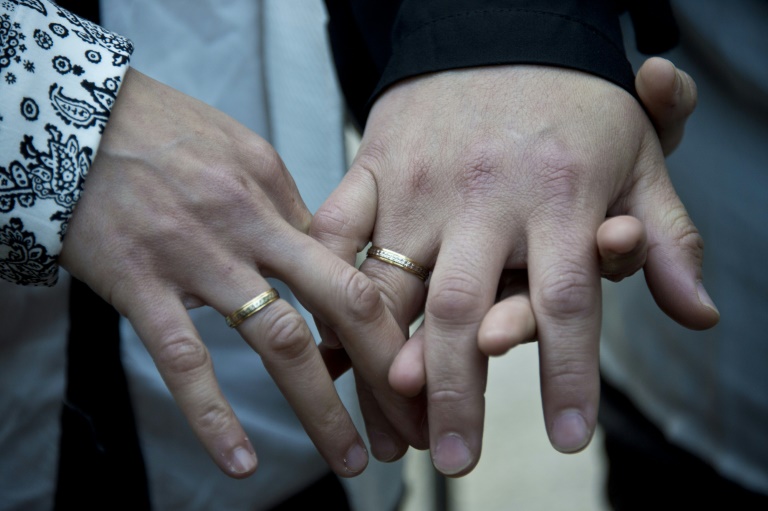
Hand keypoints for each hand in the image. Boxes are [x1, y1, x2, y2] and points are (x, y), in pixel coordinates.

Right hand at [59, 68, 418, 477]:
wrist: (74, 117)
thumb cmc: (165, 133)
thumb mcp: (242, 154)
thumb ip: (284, 207)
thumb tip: (320, 256)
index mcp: (276, 196)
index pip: (351, 268)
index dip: (391, 324)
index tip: (412, 366)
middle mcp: (250, 228)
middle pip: (339, 304)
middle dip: (385, 369)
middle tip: (410, 425)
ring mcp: (198, 260)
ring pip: (277, 342)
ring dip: (321, 407)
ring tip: (350, 458)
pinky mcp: (142, 286)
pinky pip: (184, 360)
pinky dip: (214, 415)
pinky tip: (241, 461)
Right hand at [311, 63, 716, 475]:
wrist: (497, 27)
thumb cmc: (572, 104)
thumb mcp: (638, 159)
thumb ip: (666, 236)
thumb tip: (698, 313)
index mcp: (560, 193)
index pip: (567, 300)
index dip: (569, 374)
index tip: (569, 439)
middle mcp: (484, 196)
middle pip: (463, 307)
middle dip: (455, 392)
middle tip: (453, 459)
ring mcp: (420, 183)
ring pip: (390, 285)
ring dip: (380, 363)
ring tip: (383, 432)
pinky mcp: (374, 166)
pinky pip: (336, 228)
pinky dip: (320, 286)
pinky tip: (318, 344)